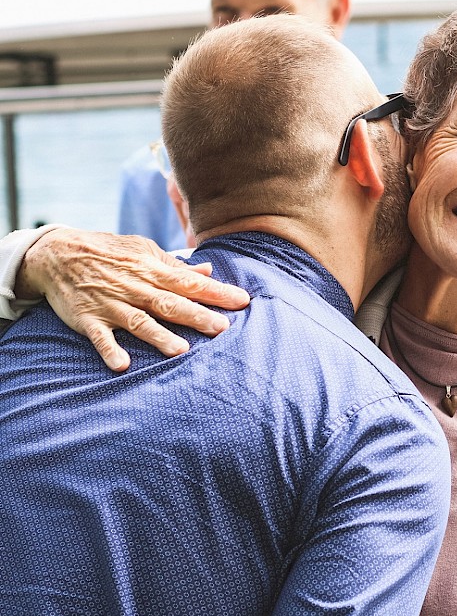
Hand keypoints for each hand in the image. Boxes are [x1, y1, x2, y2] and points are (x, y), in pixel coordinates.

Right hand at [18, 228, 250, 371]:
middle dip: (196, 316)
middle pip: (170, 303)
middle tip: (222, 328)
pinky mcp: (87, 319)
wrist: (56, 253)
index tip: (242, 301)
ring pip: (139, 321)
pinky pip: (99, 337)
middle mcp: (135, 287)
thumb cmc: (108, 252)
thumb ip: (175, 265)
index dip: (217, 292)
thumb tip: (208, 270)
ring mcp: (111, 304)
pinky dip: (110, 349)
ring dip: (158, 336)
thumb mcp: (143, 251)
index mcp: (152, 270)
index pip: (190, 282)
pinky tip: (123, 364)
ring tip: (181, 351)